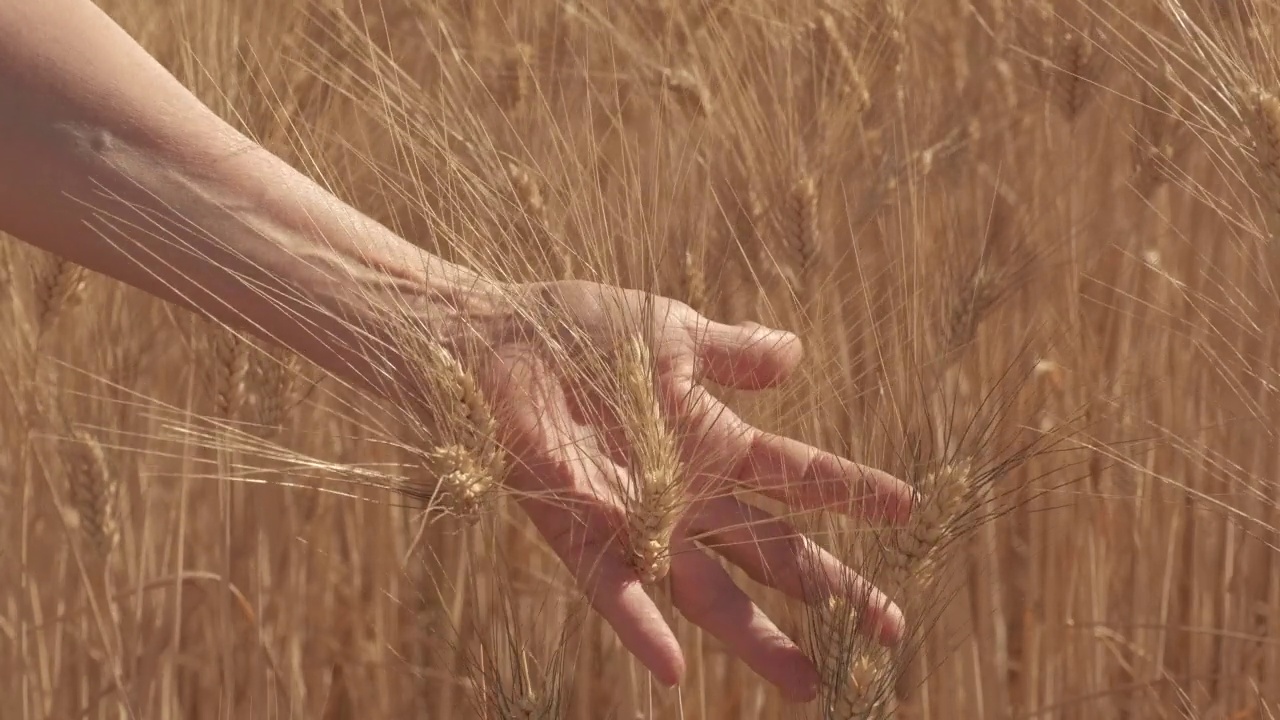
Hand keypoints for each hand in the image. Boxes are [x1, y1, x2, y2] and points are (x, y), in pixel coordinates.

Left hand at [419, 279, 913, 701]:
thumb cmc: (578, 330)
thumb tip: (795, 353)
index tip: (908, 507)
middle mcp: (684, 492)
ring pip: (708, 590)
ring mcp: (635, 519)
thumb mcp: (669, 333)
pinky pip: (615, 588)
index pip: (797, 472)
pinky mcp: (579, 531)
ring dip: (757, 637)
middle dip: (831, 588)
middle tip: (890, 631)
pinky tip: (673, 670)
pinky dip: (642, 627)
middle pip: (771, 549)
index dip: (851, 490)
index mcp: (712, 439)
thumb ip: (731, 351)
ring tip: (808, 684)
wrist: (492, 338)